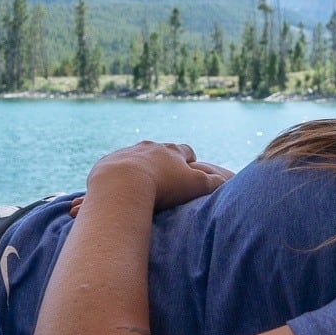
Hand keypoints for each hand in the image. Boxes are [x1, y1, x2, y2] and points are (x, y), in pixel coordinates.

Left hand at [71, 141, 233, 216]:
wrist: (124, 183)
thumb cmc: (163, 186)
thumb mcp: (194, 185)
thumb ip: (212, 183)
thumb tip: (227, 180)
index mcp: (172, 152)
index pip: (185, 151)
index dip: (189, 160)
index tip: (189, 167)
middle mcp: (150, 147)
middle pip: (160, 150)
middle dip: (163, 160)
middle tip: (164, 175)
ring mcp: (127, 153)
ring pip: (136, 156)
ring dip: (139, 166)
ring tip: (139, 182)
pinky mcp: (108, 162)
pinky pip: (115, 166)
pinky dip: (118, 174)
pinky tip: (118, 187)